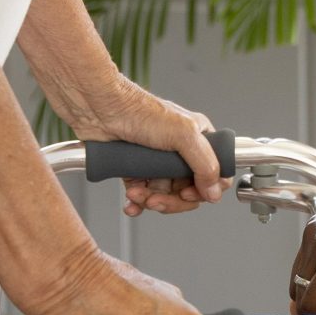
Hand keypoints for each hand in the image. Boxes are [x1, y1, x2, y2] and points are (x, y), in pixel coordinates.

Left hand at [74, 82, 227, 216]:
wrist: (100, 111)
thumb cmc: (139, 111)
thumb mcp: (183, 134)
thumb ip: (205, 164)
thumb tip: (215, 191)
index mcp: (199, 138)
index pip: (215, 172)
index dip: (204, 188)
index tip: (189, 193)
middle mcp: (180, 151)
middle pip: (189, 189)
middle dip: (172, 200)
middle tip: (158, 200)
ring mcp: (159, 162)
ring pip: (165, 195)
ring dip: (151, 201)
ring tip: (138, 194)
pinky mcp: (137, 170)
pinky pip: (143, 194)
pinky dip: (137, 202)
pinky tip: (131, 202)